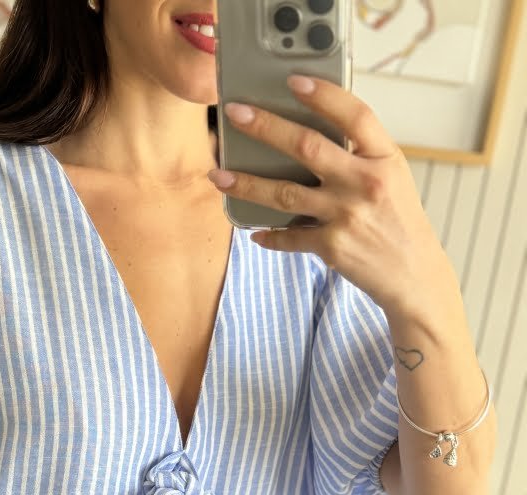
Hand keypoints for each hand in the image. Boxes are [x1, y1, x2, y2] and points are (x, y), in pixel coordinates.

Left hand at [208, 75, 453, 320]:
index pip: (354, 115)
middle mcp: (365, 183)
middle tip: (236, 114)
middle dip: (266, 128)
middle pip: (308, 147)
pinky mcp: (331, 246)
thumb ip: (360, 155)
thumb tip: (309, 135)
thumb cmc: (398, 221)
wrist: (414, 273)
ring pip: (285, 194)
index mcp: (384, 158)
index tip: (293, 81)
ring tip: (219, 176)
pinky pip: (289, 237)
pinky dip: (269, 235)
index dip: (323, 95)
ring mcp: (346, 215)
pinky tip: (254, 232)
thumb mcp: (393, 177)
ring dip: (247, 184)